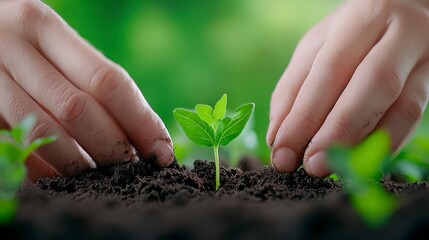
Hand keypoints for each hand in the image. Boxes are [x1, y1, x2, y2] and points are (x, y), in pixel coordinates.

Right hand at [0, 0, 173, 180]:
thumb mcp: (56, 47)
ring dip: (80, 162)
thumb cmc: (25, 46)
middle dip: (112, 146)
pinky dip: (45, 169)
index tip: (161, 151)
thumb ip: (91, 80)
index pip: (106, 81)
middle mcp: (11, 47)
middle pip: (78, 109)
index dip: (140, 122)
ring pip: (44, 132)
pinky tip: (65, 175)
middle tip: (132, 166)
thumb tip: (146, 133)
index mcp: (43, 27)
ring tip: (104, 174)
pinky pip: (16, 148)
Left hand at [267, 0, 428, 176]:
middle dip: (337, 131)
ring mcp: (426, 56)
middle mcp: (401, 32)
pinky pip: (414, 117)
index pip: (329, 70)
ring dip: (366, 144)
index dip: (304, 115)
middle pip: (372, 84)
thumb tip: (278, 138)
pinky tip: (361, 161)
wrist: (402, 15)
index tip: (282, 151)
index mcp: (362, 17)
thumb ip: (294, 88)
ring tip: (334, 168)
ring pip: (403, 105)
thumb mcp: (317, 48)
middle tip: (311, 165)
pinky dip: (386, 144)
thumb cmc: (349, 37)